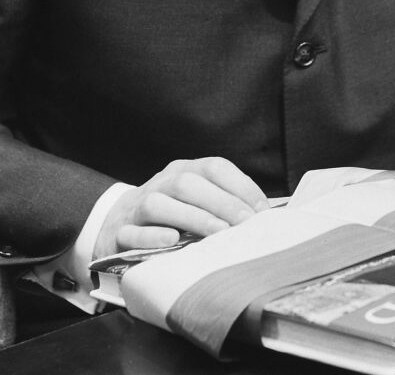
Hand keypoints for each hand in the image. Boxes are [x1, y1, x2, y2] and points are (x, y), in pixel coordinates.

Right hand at [93, 157, 268, 259]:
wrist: (117, 224)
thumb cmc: (171, 215)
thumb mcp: (196, 200)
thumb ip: (223, 202)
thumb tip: (263, 214)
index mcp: (184, 170)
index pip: (214, 167)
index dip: (240, 185)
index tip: (261, 210)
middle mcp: (161, 183)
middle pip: (188, 183)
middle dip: (221, 203)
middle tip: (245, 225)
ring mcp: (137, 207)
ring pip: (159, 204)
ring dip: (192, 217)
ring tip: (219, 233)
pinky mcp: (119, 233)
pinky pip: (132, 232)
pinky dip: (152, 236)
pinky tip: (172, 241)